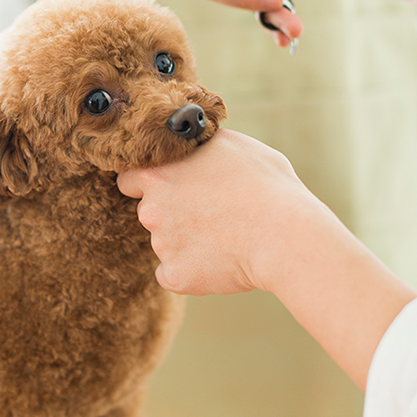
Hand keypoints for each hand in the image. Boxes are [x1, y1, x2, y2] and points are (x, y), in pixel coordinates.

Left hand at [118, 129, 416, 390]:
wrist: (287, 236)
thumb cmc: (268, 186)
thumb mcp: (235, 145)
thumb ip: (200, 145)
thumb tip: (190, 140)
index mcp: (158, 173)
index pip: (129, 178)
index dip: (147, 183)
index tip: (168, 187)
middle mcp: (151, 208)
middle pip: (149, 211)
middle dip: (171, 213)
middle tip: (209, 213)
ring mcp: (161, 245)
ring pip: (165, 244)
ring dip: (185, 242)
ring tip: (225, 236)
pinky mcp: (175, 275)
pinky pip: (173, 274)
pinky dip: (191, 272)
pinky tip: (220, 262)